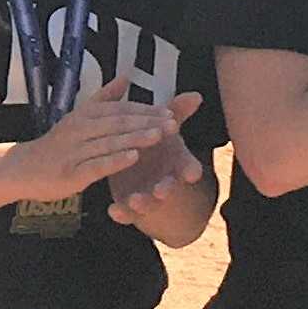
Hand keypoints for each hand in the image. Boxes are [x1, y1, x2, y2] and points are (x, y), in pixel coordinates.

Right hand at [3, 78, 183, 206]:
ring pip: (110, 142)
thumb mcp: (79, 117)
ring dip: (136, 138)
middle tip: (173, 123)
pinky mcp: (72, 173)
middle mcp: (80, 129)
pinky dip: (115, 160)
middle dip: (147, 122)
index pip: (120, 109)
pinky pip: (97, 165)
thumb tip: (126, 77)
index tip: (171, 112)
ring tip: (159, 136)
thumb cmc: (57, 144)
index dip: (146, 110)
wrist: (23, 169)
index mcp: (84, 115)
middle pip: (118, 123)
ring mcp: (75, 151)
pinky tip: (134, 158)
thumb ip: (104, 99)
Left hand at [105, 92, 208, 239]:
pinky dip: (121, 213)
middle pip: (170, 187)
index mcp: (175, 162)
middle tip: (162, 190)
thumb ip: (176, 113)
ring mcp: (148, 196)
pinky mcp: (131, 207)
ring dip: (143, 203)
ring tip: (135, 200)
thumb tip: (195, 94)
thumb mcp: (166, 130)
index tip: (192, 174)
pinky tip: (112, 210)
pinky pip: (126, 213)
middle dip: (167, 189)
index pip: (189, 167)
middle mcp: (165, 181)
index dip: (191, 170)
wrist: (146, 176)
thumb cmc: (157, 146)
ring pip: (148, 203)